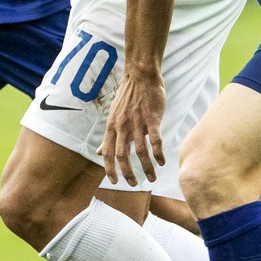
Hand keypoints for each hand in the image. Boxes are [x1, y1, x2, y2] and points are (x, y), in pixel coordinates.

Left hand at [99, 70, 166, 186]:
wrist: (140, 76)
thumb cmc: (127, 97)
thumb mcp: (113, 117)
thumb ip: (108, 136)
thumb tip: (98, 152)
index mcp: (112, 127)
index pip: (107, 153)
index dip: (110, 169)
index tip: (115, 182)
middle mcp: (122, 126)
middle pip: (122, 155)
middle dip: (128, 173)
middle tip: (135, 184)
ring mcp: (137, 122)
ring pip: (141, 151)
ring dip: (146, 167)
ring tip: (152, 177)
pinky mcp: (152, 118)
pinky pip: (156, 140)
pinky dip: (158, 153)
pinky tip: (162, 161)